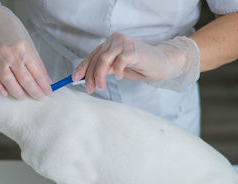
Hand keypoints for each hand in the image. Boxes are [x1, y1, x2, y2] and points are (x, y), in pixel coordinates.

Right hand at [0, 0, 51, 99]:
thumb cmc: (14, 34)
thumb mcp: (30, 46)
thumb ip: (38, 65)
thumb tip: (47, 82)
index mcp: (25, 49)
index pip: (37, 73)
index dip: (44, 86)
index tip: (48, 93)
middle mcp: (11, 54)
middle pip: (25, 79)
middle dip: (34, 92)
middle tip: (39, 98)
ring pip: (8, 81)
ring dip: (18, 93)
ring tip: (24, 97)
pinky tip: (5, 93)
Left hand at [72, 32, 199, 92]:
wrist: (163, 63)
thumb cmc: (141, 66)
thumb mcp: (118, 69)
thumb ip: (104, 70)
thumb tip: (86, 78)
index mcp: (110, 43)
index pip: (92, 56)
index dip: (82, 68)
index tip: (75, 79)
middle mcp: (115, 40)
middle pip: (95, 59)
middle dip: (89, 76)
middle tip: (89, 89)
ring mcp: (124, 43)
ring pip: (103, 60)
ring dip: (99, 76)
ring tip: (101, 87)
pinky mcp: (133, 50)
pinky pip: (119, 62)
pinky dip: (117, 71)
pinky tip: (120, 76)